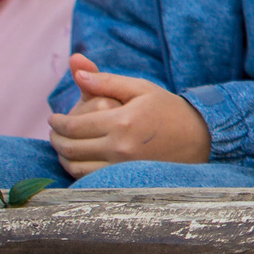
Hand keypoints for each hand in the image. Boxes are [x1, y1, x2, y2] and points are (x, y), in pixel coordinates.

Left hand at [47, 54, 211, 175]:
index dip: (58, 123)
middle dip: (56, 140)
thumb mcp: (140, 88)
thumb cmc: (168, 109)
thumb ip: (106, 81)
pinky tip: (77, 160)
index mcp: (122, 122)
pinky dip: (77, 171)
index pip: (75, 126)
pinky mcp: (127, 179)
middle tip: (54, 132)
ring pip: (77, 168)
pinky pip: (91, 180)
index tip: (53, 119)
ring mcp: (123, 167)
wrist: (199, 138)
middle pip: (71, 149)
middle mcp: (120, 148)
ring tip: (62, 147)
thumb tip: (77, 73)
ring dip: (63, 157)